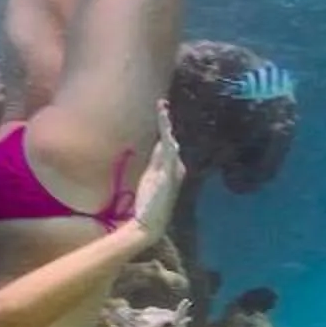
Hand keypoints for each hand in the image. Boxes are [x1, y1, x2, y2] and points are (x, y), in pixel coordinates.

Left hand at [128, 108, 185, 240]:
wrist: (149, 223)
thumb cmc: (149, 206)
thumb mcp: (150, 180)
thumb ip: (155, 164)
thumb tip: (158, 148)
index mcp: (171, 168)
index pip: (167, 145)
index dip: (163, 129)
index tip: (160, 112)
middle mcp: (176, 167)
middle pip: (170, 141)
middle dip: (166, 123)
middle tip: (161, 103)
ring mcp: (174, 169)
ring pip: (170, 141)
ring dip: (165, 124)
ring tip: (161, 106)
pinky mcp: (169, 171)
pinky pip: (167, 148)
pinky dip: (165, 134)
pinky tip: (163, 121)